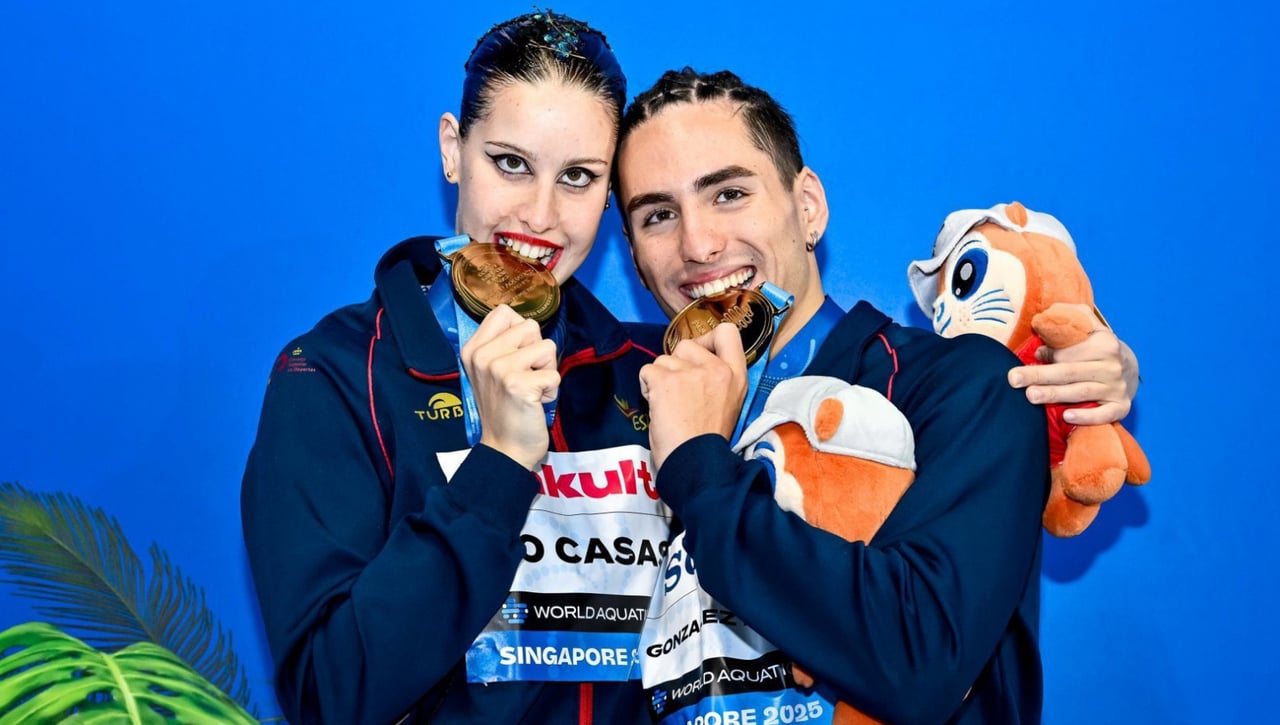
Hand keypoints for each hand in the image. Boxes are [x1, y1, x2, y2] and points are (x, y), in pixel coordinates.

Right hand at [460, 305, 559, 469]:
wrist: (504, 449)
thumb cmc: (504, 409)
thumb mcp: (490, 372)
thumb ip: (502, 344)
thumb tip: (526, 324)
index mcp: (474, 349)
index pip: (504, 312)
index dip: (521, 331)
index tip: (518, 355)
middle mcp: (483, 356)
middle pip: (530, 326)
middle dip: (538, 352)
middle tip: (526, 377)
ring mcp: (499, 369)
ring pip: (547, 347)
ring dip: (546, 370)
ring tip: (531, 389)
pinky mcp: (518, 384)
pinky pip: (554, 373)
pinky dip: (551, 390)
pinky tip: (535, 403)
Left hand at [639, 322, 746, 469]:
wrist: (696, 463)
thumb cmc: (708, 441)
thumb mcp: (729, 403)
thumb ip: (717, 379)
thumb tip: (693, 365)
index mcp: (736, 375)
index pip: (727, 332)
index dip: (707, 338)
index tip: (698, 355)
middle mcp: (716, 369)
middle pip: (686, 344)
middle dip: (677, 364)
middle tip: (678, 392)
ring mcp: (690, 373)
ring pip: (663, 359)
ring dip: (660, 379)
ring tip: (668, 405)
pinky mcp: (666, 381)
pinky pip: (647, 371)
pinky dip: (646, 387)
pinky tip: (657, 407)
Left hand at [1007, 309, 1139, 425]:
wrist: (1129, 368)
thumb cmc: (1096, 347)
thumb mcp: (1090, 327)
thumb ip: (1070, 317)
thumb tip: (1043, 316)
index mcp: (1104, 343)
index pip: (1070, 350)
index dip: (1049, 353)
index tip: (1033, 354)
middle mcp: (1112, 366)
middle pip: (1070, 371)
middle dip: (1040, 375)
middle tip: (1014, 379)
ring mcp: (1117, 387)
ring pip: (1081, 392)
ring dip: (1055, 394)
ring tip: (1030, 396)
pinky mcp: (1121, 407)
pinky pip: (1105, 414)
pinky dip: (1087, 416)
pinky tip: (1067, 417)